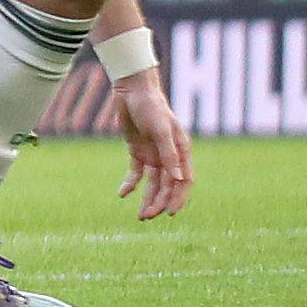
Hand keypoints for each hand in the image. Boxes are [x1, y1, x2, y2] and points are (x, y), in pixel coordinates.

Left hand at [111, 68, 193, 219]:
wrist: (132, 90)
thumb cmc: (151, 107)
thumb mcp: (161, 130)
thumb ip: (170, 155)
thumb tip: (179, 179)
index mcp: (181, 151)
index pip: (184, 181)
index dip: (178, 198)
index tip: (169, 213)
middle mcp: (169, 156)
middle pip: (167, 186)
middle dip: (159, 202)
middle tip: (146, 217)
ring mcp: (153, 154)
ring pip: (152, 183)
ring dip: (147, 199)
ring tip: (141, 216)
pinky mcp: (137, 150)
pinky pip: (136, 172)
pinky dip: (131, 184)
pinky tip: (122, 194)